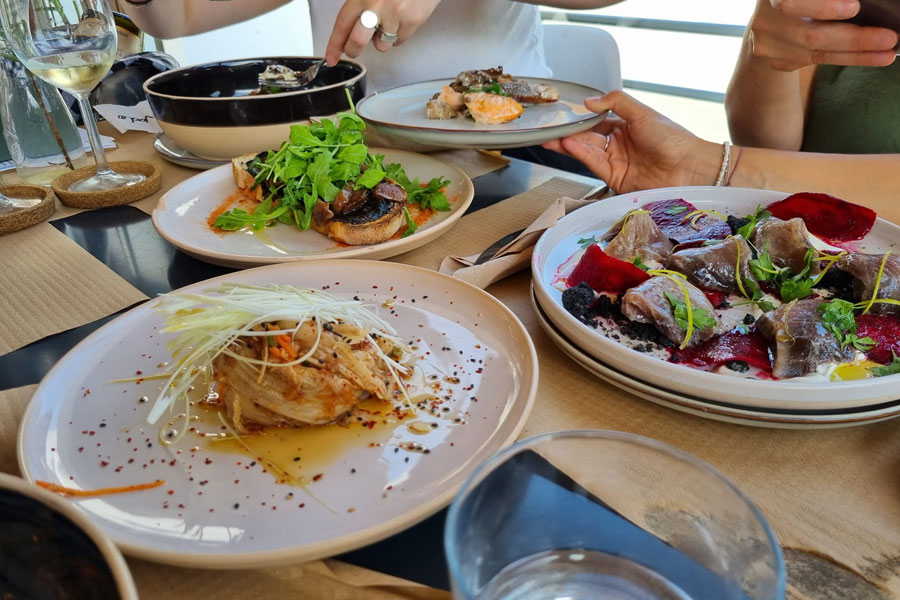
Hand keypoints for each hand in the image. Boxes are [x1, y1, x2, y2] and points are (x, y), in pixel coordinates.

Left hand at [325, 0, 440, 64]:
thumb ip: (359, 6)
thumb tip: (349, 33)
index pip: (342, 23)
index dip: (335, 44)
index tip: (331, 58)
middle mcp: (376, 5)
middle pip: (357, 40)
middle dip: (353, 50)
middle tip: (353, 50)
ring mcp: (395, 14)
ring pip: (381, 45)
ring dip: (381, 40)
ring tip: (388, 23)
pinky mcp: (412, 21)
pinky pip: (399, 41)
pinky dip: (399, 35)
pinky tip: (402, 20)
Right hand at [542, 91, 720, 192]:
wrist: (689, 168)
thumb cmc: (672, 139)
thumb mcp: (643, 112)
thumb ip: (616, 102)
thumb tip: (589, 101)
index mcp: (626, 126)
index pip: (597, 122)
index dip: (580, 120)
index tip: (563, 116)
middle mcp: (619, 145)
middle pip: (588, 138)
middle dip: (568, 134)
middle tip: (548, 130)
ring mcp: (616, 162)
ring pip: (587, 152)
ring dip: (569, 145)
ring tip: (552, 138)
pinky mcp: (615, 179)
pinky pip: (594, 164)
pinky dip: (581, 155)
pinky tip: (569, 145)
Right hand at [748, 0, 898, 69]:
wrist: (768, 22)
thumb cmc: (799, 0)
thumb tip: (862, 3)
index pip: (792, 3)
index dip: (822, 7)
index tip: (855, 8)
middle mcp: (766, 18)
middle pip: (810, 33)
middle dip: (852, 37)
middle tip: (887, 37)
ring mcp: (769, 43)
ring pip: (817, 51)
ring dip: (857, 51)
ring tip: (887, 50)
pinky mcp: (779, 60)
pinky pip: (819, 60)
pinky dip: (851, 57)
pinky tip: (875, 56)